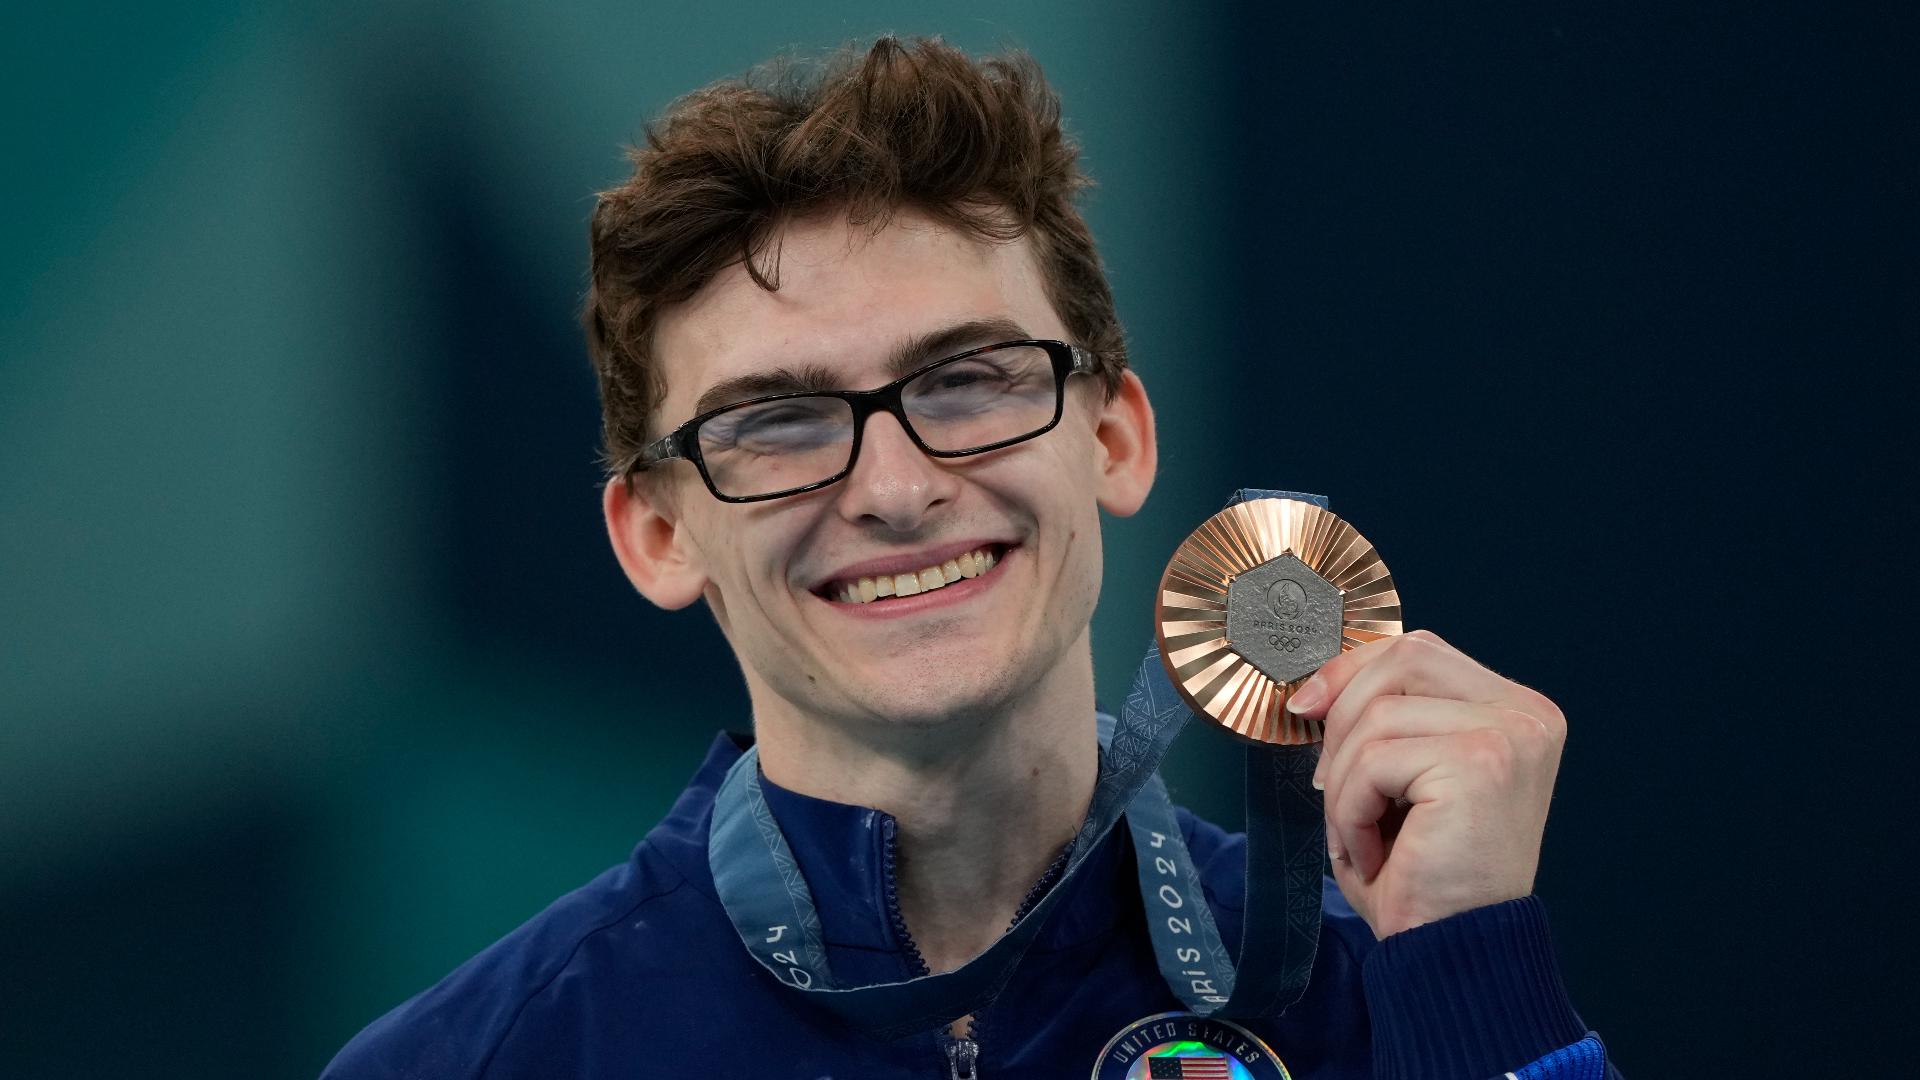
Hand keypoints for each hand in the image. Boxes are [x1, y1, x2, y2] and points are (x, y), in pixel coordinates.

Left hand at [1285, 629, 1565, 939]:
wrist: (1453, 954)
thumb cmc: (1426, 878)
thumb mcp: (1400, 780)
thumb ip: (1379, 718)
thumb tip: (1314, 686)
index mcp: (1515, 711)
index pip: (1418, 650)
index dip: (1352, 670)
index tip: (1307, 705)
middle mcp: (1524, 715)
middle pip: (1401, 659)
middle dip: (1342, 717)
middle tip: (1330, 786)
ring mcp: (1508, 734)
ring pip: (1376, 715)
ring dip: (1345, 782)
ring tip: (1364, 835)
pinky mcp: (1480, 763)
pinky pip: (1374, 761)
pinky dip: (1351, 811)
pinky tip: (1376, 853)